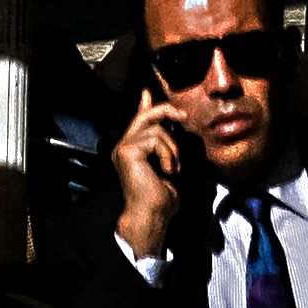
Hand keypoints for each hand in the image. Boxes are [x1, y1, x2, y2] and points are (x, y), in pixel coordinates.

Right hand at [110, 90, 189, 255]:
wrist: (152, 216)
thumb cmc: (161, 200)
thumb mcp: (170, 167)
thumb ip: (167, 147)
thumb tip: (173, 130)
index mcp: (132, 151)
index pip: (139, 121)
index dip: (145, 105)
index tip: (147, 92)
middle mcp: (124, 147)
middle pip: (146, 115)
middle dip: (166, 110)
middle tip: (183, 116)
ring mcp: (124, 148)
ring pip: (156, 128)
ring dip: (172, 148)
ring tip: (173, 167)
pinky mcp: (127, 151)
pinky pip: (155, 139)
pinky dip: (167, 153)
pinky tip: (167, 169)